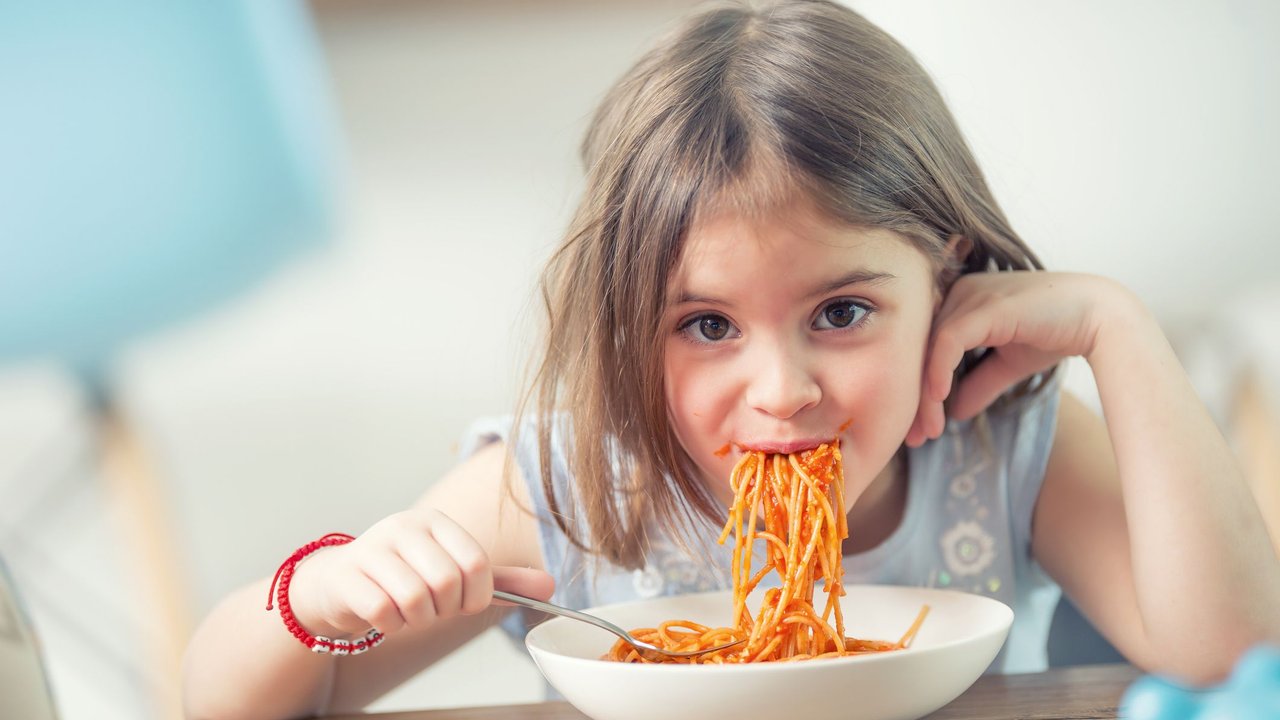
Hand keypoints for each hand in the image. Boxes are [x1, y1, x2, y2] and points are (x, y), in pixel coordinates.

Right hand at [287, 508, 553, 637]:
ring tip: (410, 612)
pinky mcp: (347, 574)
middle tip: (433, 609)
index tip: (464, 603)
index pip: (476, 563)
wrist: (342, 582)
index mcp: (437, 522)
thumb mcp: (455, 572)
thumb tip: (550, 586)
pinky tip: (386, 616)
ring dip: (418, 620)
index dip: (477, 595)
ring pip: (415, 597)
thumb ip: (502, 580)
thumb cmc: (405, 576)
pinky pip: (383, 611)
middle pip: (447, 581)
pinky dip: (391, 625)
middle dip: (445, 609)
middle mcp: (405, 526)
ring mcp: (373, 547)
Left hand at [905, 271, 1128, 446]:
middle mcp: (959, 293)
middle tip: (914, 438)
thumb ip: (979, 384)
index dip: (919, 390)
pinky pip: (948, 340)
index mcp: (961, 303)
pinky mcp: (985, 304)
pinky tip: (939, 399)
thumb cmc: (1056, 333)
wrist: (1101, 319)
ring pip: (930, 349)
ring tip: (928, 431)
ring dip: (926, 395)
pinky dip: (939, 370)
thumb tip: (955, 413)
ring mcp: (970, 295)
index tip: (920, 430)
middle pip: (921, 350)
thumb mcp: (1008, 365)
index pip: (926, 350)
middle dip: (916, 398)